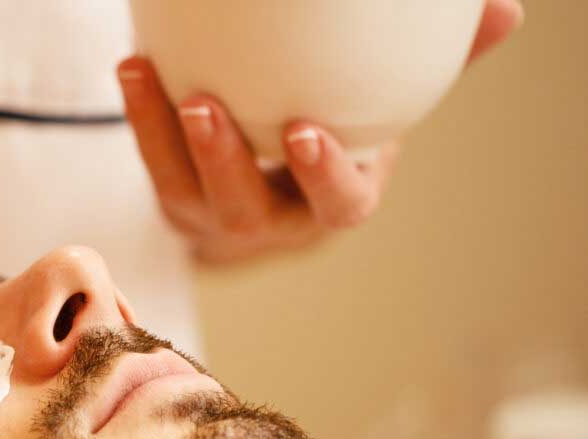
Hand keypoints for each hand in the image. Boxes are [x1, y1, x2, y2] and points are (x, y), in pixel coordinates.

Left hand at [118, 0, 523, 263]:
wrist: (266, 191)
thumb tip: (503, 10)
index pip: (336, 203)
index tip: (303, 132)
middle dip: (223, 159)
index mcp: (332, 204)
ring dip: (165, 135)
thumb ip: (433, 69)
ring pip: (184, 188)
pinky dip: (140, 116)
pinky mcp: (173, 199)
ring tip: (150, 77)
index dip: (321, 175)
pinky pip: (150, 162)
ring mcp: (215, 216)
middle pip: (245, 206)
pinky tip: (132, 66)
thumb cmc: (332, 142)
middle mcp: (272, 221)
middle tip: (204, 104)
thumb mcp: (380, 116)